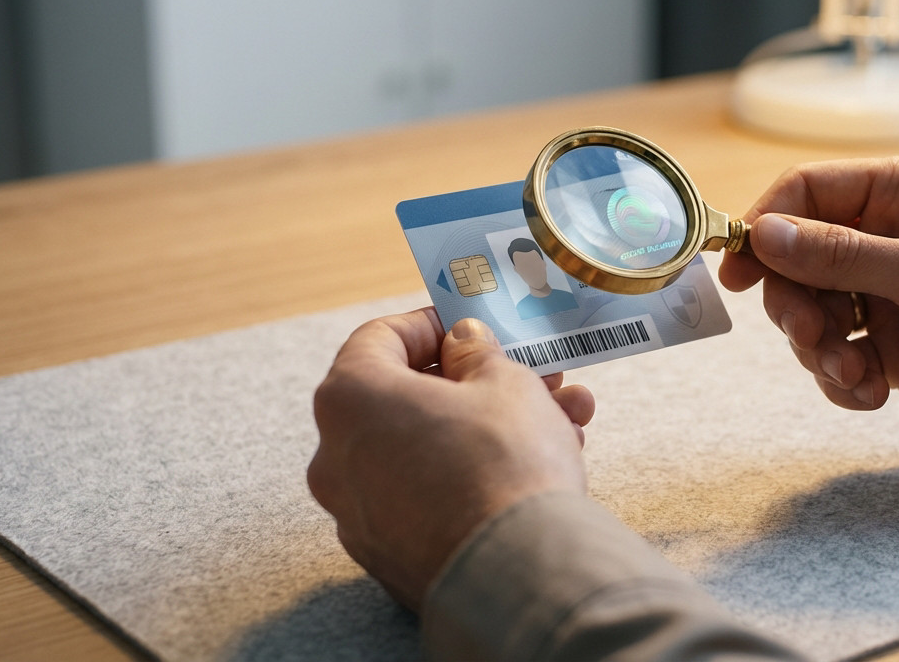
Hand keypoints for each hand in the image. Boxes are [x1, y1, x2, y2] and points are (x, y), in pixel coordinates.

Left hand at [308, 308, 593, 612]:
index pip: (379, 337)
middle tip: (533, 373)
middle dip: (479, 382)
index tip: (474, 325)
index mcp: (350, 398)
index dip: (433, 324)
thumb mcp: (504, 382)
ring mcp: (357, 513)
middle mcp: (336, 456)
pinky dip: (473, 475)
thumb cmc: (505, 461)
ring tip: (563, 421)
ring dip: (490, 428)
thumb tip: (463, 344)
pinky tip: (537, 469)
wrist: (517, 575)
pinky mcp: (387, 556)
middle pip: (408, 398)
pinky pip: (428, 497)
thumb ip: (477, 353)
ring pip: (426, 450)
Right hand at [720, 157, 898, 449]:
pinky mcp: (887, 345)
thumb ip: (841, 256)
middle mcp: (887, 237)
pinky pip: (832, 356)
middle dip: (795, 304)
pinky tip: (873, 394)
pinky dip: (840, 379)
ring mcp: (884, 293)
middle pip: (795, 259)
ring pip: (808, 312)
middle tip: (811, 336)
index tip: (737, 270)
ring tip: (855, 373)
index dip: (766, 226)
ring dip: (819, 350)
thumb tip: (765, 234)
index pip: (807, 192)